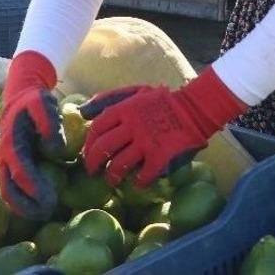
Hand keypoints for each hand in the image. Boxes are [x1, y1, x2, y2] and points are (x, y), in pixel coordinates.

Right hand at [0, 50, 65, 218]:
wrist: (21, 97)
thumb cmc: (34, 101)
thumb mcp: (43, 103)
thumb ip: (49, 122)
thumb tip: (55, 149)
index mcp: (11, 142)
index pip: (20, 169)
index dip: (33, 186)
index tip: (49, 198)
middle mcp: (4, 156)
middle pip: (9, 187)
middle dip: (26, 204)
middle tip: (47, 212)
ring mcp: (5, 163)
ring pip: (8, 191)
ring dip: (23, 206)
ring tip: (43, 215)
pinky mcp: (10, 166)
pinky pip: (12, 188)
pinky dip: (22, 201)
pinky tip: (37, 209)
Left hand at [79, 67, 246, 187]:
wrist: (193, 109)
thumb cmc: (160, 101)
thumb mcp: (133, 92)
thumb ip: (107, 99)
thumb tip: (81, 112)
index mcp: (124, 109)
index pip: (97, 129)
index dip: (88, 144)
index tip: (87, 153)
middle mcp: (132, 126)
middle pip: (103, 148)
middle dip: (93, 163)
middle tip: (93, 172)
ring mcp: (146, 142)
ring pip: (119, 164)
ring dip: (112, 176)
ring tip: (112, 181)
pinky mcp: (161, 156)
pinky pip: (143, 175)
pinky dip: (138, 182)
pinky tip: (137, 183)